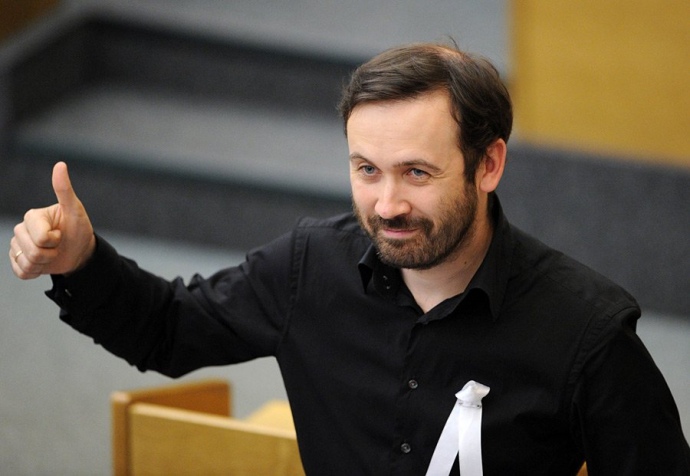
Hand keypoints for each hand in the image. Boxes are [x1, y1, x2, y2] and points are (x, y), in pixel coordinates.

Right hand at [9, 162, 95, 278]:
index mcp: (32, 216)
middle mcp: (21, 229)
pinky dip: (35, 272)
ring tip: (52, 254)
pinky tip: (43, 264)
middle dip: (50, 254)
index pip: (42, 238)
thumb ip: (64, 190)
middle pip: (33, 252)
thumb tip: (60, 164)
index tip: (61, 233)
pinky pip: (21, 272)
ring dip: (44, 264)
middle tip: (58, 245)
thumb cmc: (78, 229)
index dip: (55, 240)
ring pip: (26, 264)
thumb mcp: (75, 210)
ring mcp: (17, 245)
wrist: (78, 251)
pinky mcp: (17, 260)